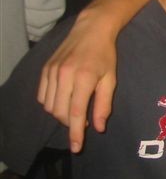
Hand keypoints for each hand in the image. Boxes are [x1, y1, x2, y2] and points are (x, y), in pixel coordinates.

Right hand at [37, 7, 119, 152]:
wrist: (91, 29)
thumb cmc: (105, 55)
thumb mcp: (110, 79)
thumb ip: (103, 104)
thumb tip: (98, 128)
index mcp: (84, 78)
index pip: (76, 113)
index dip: (76, 133)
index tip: (76, 148)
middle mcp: (64, 75)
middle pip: (60, 112)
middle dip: (70, 123)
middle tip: (82, 122)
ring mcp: (52, 72)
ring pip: (49, 106)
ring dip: (60, 114)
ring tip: (74, 108)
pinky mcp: (45, 70)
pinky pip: (42, 96)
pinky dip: (50, 103)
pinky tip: (62, 100)